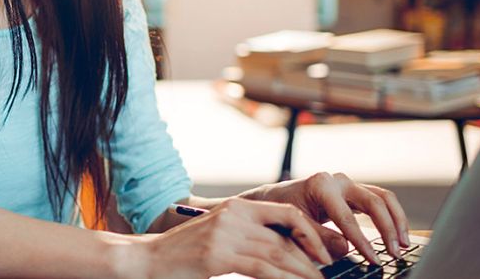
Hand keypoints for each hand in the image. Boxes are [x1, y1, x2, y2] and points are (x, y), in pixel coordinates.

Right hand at [128, 198, 330, 278]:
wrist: (147, 258)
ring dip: (304, 272)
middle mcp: (234, 215)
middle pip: (287, 236)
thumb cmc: (184, 253)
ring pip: (279, 253)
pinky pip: (262, 268)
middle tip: (332, 273)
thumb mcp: (220, 237)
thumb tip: (285, 252)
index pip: (286, 214)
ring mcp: (226, 234)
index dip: (312, 232)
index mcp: (237, 207)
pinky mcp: (218, 255)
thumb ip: (249, 238)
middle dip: (314, 257)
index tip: (328, 252)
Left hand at [242, 172, 410, 263]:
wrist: (275, 199)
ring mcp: (347, 184)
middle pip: (374, 202)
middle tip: (395, 252)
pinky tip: (398, 234)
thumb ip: (319, 237)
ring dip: (397, 221)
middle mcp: (337, 181)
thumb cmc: (281, 211)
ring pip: (383, 198)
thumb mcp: (295, 226)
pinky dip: (392, 216)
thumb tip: (346, 249)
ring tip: (403, 245)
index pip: (347, 218)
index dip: (362, 242)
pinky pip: (380, 201)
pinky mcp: (353, 191)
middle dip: (387, 229)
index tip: (374, 259)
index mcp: (321, 186)